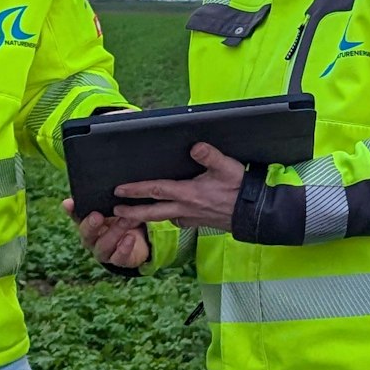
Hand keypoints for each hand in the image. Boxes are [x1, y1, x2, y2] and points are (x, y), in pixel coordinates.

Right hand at [63, 198, 150, 268]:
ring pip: (103, 245)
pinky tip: (130, 237)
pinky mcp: (119, 260)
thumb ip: (103, 199)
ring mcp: (104, 252)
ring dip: (114, 232)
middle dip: (91, 225)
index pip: (76, 216)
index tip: (68, 203)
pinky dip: (124, 248)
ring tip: (126, 221)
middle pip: (86, 234)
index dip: (71, 210)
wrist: (139, 241)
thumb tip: (96, 186)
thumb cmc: (121, 220)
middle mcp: (92, 240)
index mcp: (88, 224)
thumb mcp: (113, 208)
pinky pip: (119, 257)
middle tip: (97, 216)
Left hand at [110, 143, 245, 231]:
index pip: (156, 191)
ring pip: (163, 218)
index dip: (136, 190)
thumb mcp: (227, 167)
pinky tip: (169, 214)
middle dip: (132, 212)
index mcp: (188, 193)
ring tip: (134, 214)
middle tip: (115, 212)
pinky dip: (168, 217)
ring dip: (147, 217)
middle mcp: (186, 208)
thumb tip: (195, 147)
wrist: (253, 213)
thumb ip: (210, 156)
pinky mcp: (198, 222)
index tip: (119, 190)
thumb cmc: (240, 189)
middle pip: (152, 212)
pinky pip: (177, 221)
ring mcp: (191, 217)